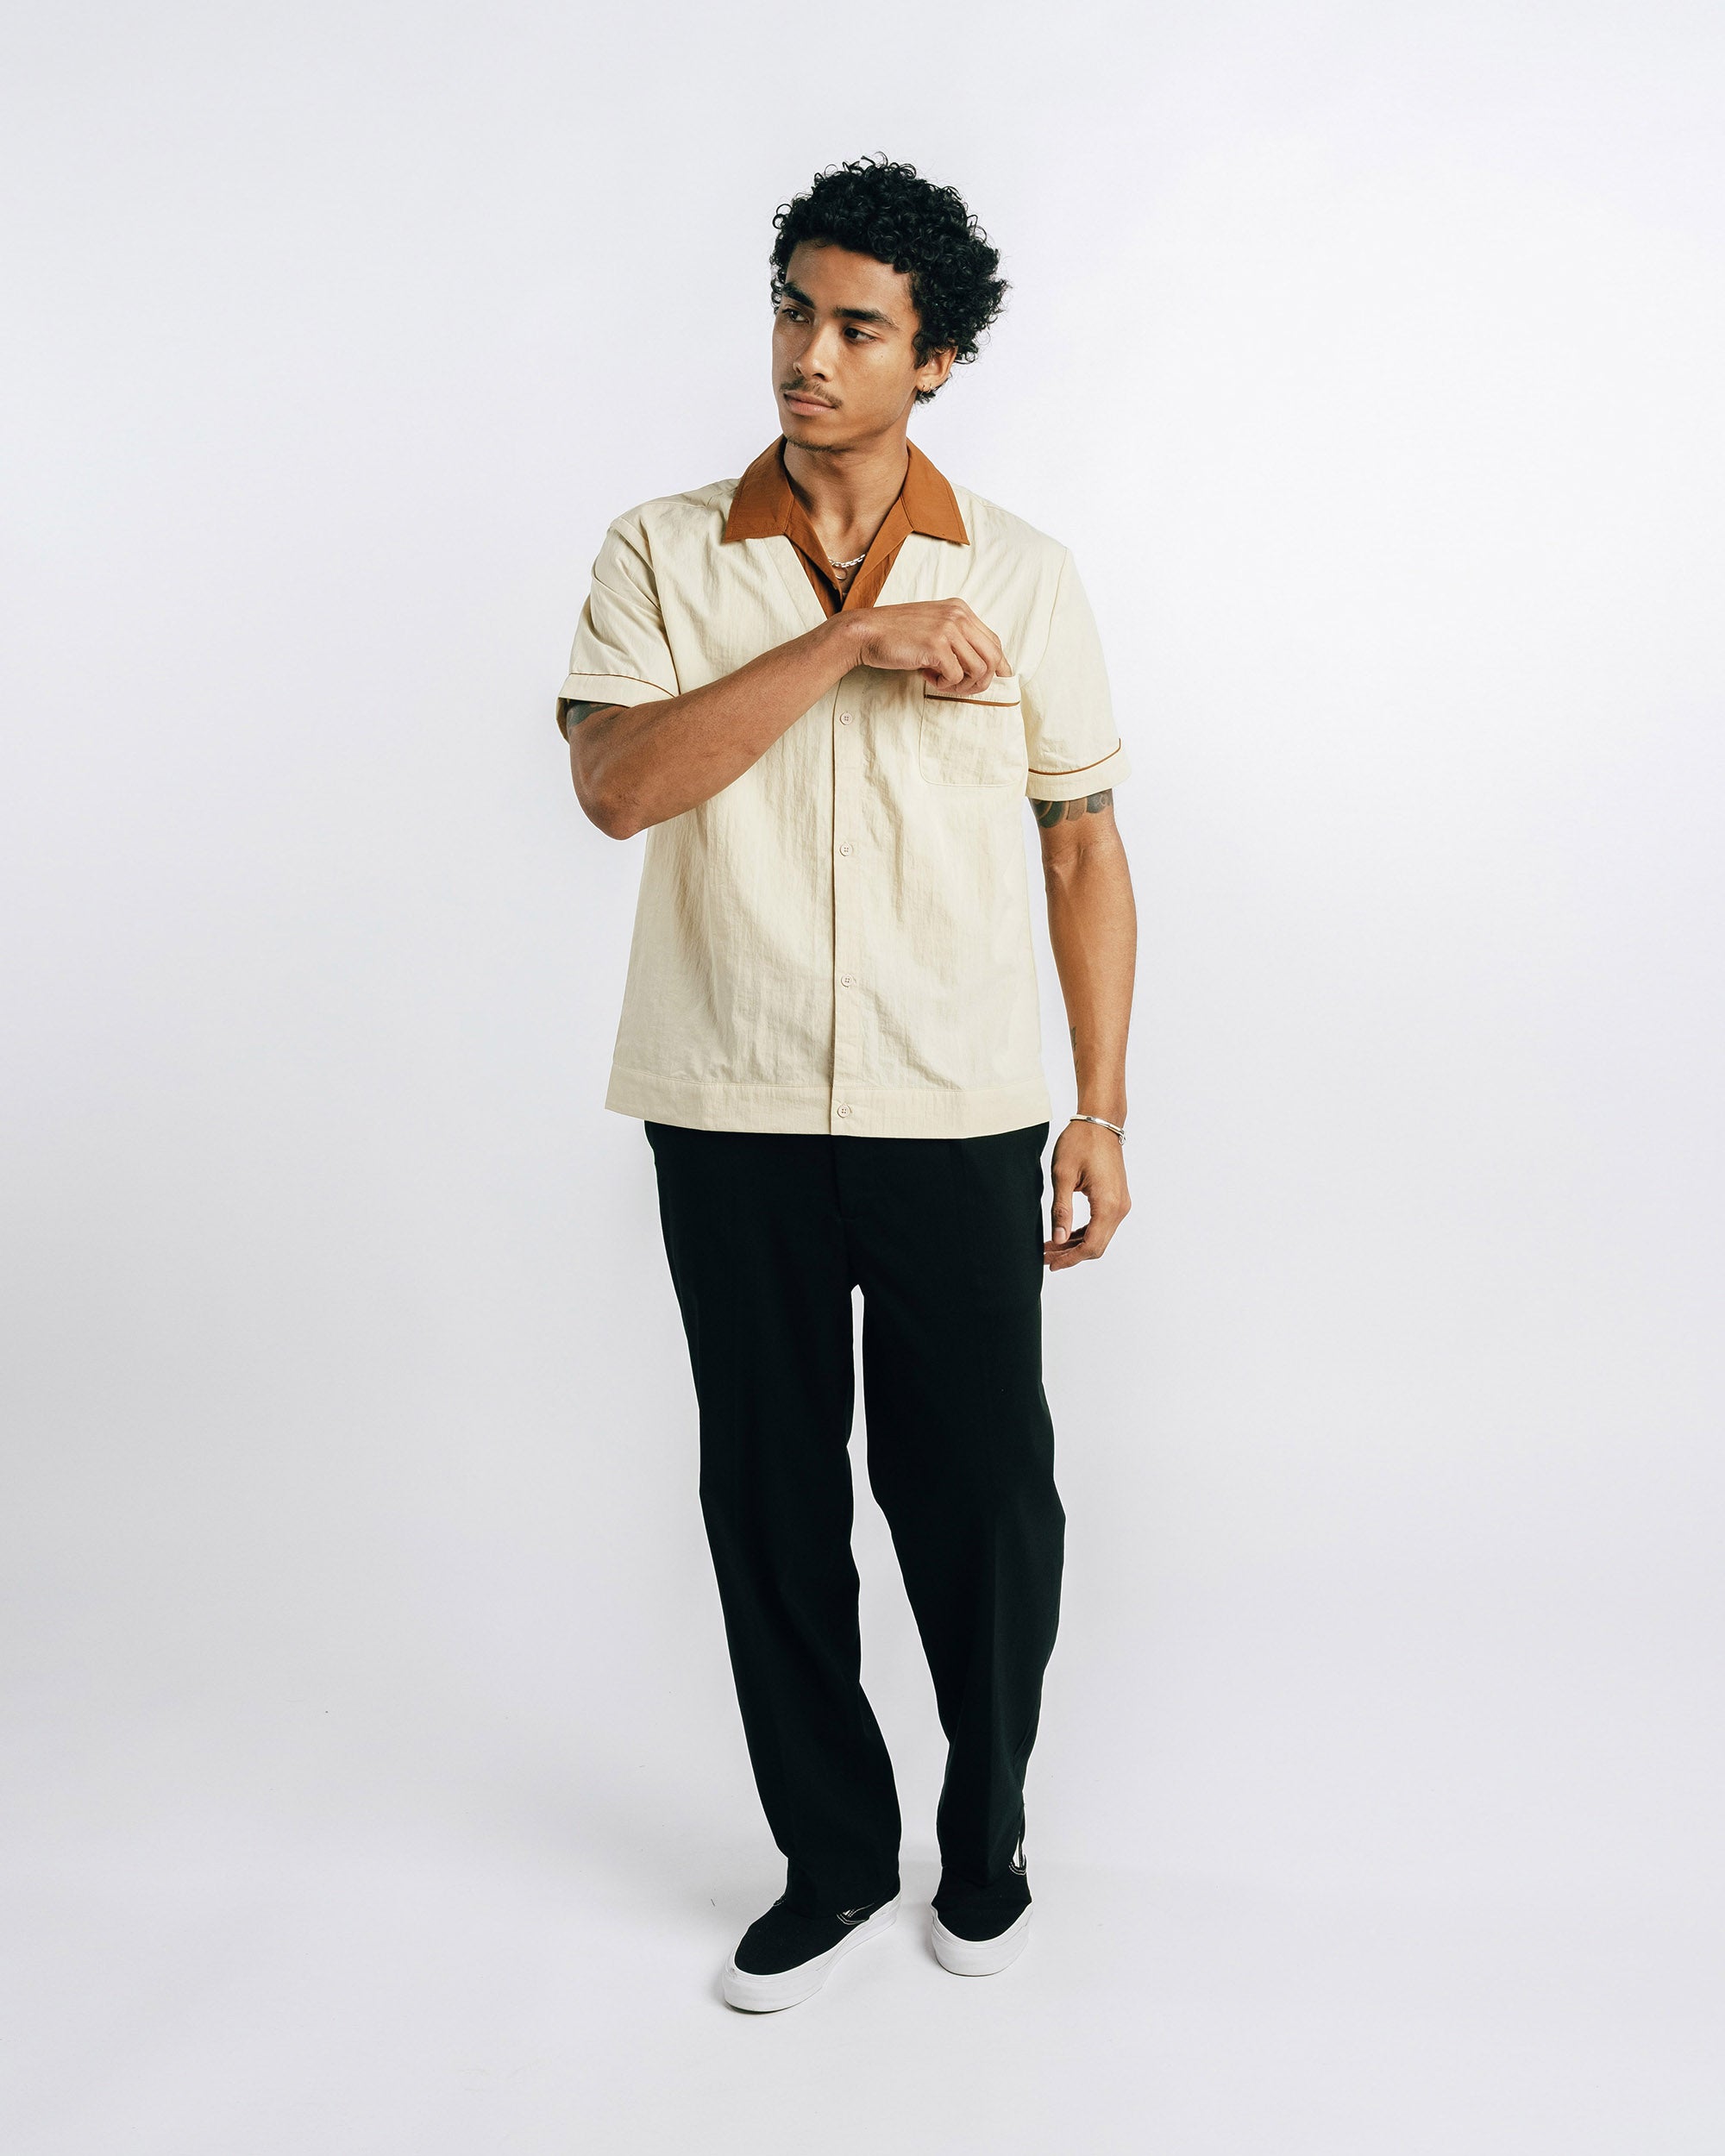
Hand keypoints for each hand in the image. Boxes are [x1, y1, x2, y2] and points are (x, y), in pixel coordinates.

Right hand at [849, 599, 1008, 695]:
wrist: (868, 632)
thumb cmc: (898, 634)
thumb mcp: (935, 628)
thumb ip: (958, 640)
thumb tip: (985, 667)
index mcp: (960, 609)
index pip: (993, 641)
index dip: (997, 665)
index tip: (991, 680)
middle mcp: (958, 616)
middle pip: (993, 656)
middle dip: (983, 680)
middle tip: (963, 688)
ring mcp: (948, 629)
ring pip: (979, 668)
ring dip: (963, 684)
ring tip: (943, 682)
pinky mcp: (936, 646)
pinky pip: (956, 676)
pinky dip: (944, 684)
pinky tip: (928, 677)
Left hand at [1044, 1119, 1130, 1270]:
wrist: (1100, 1122)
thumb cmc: (1080, 1142)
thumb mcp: (1063, 1176)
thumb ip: (1061, 1210)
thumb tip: (1058, 1239)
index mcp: (1107, 1204)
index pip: (1091, 1245)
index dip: (1070, 1259)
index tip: (1050, 1264)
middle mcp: (1119, 1207)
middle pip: (1096, 1245)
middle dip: (1071, 1254)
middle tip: (1045, 1256)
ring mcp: (1120, 1203)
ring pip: (1099, 1236)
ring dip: (1076, 1245)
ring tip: (1050, 1247)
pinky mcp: (1117, 1199)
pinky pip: (1102, 1224)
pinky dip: (1084, 1233)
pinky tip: (1064, 1234)